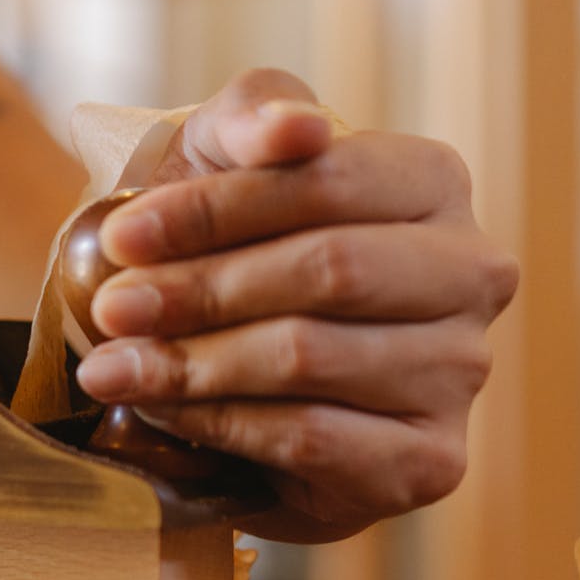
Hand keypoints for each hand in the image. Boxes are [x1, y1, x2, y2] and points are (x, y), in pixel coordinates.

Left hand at [74, 69, 518, 541]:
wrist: (233, 368)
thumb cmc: (231, 244)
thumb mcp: (221, 159)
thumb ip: (251, 117)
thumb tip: (294, 129)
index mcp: (430, 182)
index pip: (328, 181)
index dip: (213, 209)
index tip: (120, 236)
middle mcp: (469, 273)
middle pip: (329, 270)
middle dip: (199, 290)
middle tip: (111, 310)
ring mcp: (459, 372)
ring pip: (311, 357)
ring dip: (192, 364)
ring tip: (112, 368)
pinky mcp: (431, 461)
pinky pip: (313, 438)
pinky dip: (219, 423)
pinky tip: (160, 411)